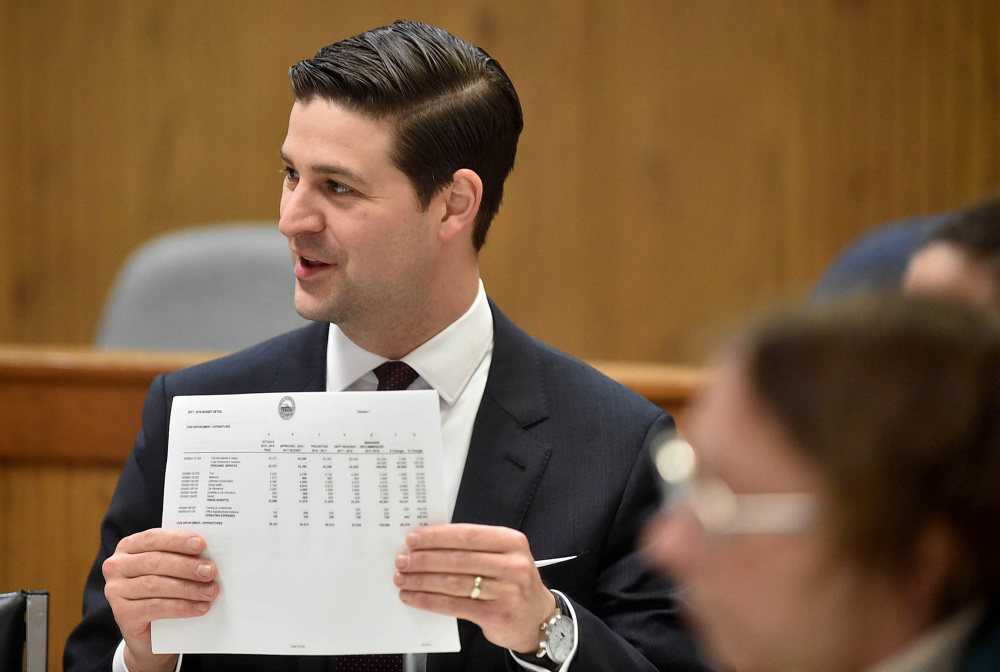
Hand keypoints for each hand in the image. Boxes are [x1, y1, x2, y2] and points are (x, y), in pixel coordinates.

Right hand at [102, 528, 217, 671]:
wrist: (149, 632)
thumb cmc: (163, 589)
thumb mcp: (169, 569)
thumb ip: (181, 556)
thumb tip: (208, 554)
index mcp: (128, 546)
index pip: (153, 538)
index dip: (177, 540)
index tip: (201, 544)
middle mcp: (117, 566)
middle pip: (154, 562)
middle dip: (186, 566)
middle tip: (210, 571)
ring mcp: (115, 591)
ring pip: (155, 585)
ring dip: (187, 588)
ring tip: (210, 591)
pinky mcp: (121, 614)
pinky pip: (155, 608)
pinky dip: (181, 607)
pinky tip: (199, 607)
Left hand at [394, 523, 556, 653]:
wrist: (538, 617)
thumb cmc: (513, 582)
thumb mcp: (504, 556)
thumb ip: (474, 548)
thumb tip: (428, 543)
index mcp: (511, 542)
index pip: (467, 535)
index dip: (437, 536)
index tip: (413, 539)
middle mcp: (512, 565)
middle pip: (458, 559)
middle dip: (425, 559)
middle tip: (403, 560)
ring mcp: (507, 591)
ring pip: (454, 583)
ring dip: (423, 580)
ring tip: (403, 578)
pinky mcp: (497, 614)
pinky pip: (455, 605)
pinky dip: (430, 601)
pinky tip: (414, 597)